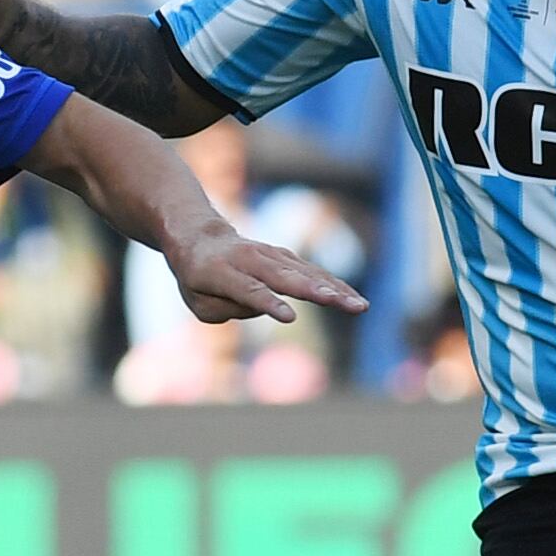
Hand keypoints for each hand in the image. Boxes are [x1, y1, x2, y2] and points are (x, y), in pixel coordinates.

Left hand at [165, 223, 367, 325]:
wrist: (201, 238)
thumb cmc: (197, 280)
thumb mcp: (200, 304)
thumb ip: (231, 309)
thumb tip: (269, 306)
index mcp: (220, 273)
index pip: (248, 290)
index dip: (268, 303)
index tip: (290, 317)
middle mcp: (248, 260)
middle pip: (285, 278)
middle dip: (315, 292)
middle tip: (341, 304)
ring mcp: (269, 255)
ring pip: (305, 273)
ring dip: (334, 289)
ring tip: (359, 306)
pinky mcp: (284, 257)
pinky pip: (311, 272)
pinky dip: (333, 285)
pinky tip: (354, 299)